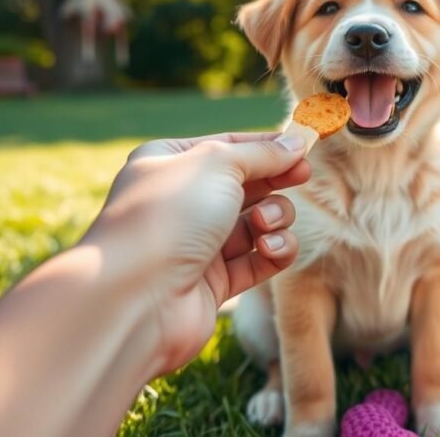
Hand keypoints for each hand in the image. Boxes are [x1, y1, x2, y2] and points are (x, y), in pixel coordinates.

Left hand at [82, 132, 310, 372]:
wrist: (135, 297)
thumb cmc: (170, 216)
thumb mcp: (218, 164)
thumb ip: (263, 153)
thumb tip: (296, 142)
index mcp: (169, 163)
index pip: (228, 146)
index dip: (268, 146)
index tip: (303, 146)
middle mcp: (181, 202)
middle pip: (246, 183)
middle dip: (275, 180)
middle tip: (302, 177)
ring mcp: (197, 244)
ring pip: (257, 222)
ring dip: (273, 217)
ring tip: (264, 222)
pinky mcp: (214, 282)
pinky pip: (258, 259)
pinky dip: (273, 251)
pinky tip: (270, 248)